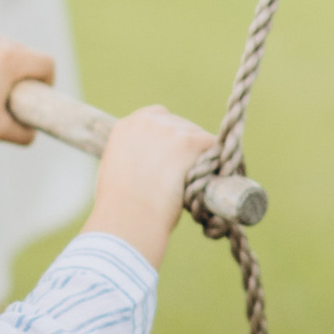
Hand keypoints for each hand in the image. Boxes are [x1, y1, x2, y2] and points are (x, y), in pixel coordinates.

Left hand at [0, 30, 54, 150]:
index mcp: (11, 59)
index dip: (48, 81)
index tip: (35, 95)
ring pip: (2, 46)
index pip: (46, 62)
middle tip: (9, 95)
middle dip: (23, 73)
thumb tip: (32, 133)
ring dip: (2, 63)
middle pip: (25, 53)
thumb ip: (23, 135)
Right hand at [84, 106, 216, 270]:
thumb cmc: (121, 207)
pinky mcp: (191, 142)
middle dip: (185, 146)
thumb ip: (135, 156)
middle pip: (180, 124)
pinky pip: (214, 147)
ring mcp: (170, 130)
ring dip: (199, 156)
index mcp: (127, 126)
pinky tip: (210, 181)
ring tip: (193, 183)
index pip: (157, 117)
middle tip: (186, 173)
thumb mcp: (117, 170)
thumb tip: (154, 164)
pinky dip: (216, 164)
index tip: (173, 152)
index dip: (168, 135)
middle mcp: (148, 122)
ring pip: (198, 137)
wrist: (130, 216)